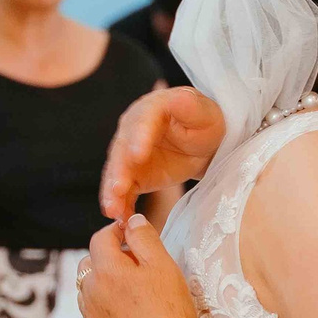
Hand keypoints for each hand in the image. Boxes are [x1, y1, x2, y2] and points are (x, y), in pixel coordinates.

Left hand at [76, 214, 208, 317]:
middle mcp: (90, 292)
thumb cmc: (169, 311)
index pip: (100, 238)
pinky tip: (130, 314)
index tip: (131, 233)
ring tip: (132, 289)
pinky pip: (95, 313)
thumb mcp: (163, 265)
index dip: (116, 231)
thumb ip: (144, 238)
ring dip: (104, 283)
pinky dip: (106, 306)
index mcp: (105, 269)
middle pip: (89, 263)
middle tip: (136, 262)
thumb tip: (131, 220)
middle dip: (107, 256)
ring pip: (89, 290)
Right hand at [99, 86, 226, 220]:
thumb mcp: (204, 113)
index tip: (138, 155)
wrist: (205, 145)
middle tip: (117, 188)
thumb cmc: (205, 123)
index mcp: (151, 109)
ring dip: (113, 192)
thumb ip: (191, 106)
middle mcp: (132, 130)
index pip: (142, 121)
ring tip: (112, 210)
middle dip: (119, 171)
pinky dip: (120, 205)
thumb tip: (180, 98)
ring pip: (117, 173)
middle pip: (122, 150)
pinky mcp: (133, 176)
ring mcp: (129, 154)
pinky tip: (118, 219)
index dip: (139, 138)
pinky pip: (123, 191)